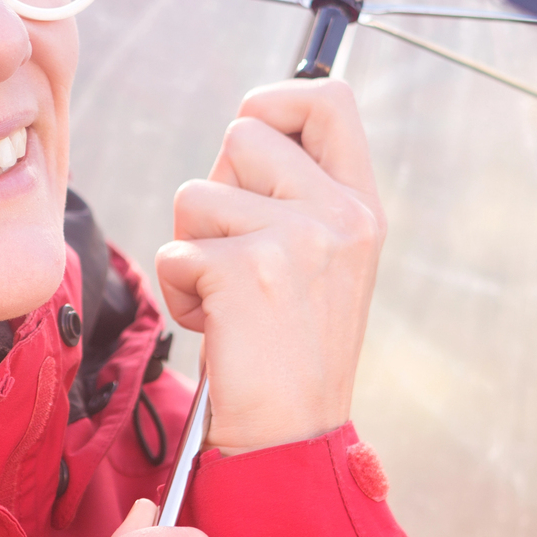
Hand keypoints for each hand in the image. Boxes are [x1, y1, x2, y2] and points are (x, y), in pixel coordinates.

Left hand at [154, 78, 384, 453]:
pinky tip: (218, 325)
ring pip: (196, 192)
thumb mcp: (324, 260)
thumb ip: (297, 194)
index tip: (255, 144)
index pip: (328, 98)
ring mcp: (296, 240)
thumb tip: (244, 131)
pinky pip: (174, 249)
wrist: (293, 437)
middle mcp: (339, 214)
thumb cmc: (292, 349)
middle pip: (243, 132)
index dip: (277, 100)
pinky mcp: (246, 271)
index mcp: (361, 206)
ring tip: (231, 298)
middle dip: (219, 186)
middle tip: (238, 250)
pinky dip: (180, 290)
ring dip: (193, 246)